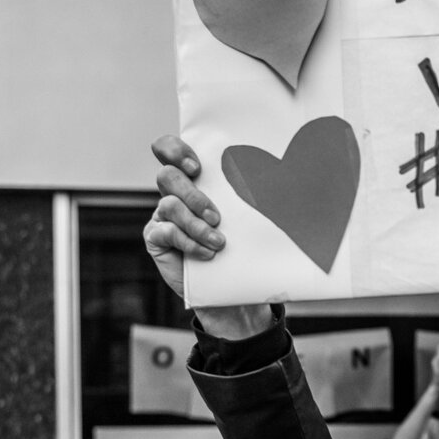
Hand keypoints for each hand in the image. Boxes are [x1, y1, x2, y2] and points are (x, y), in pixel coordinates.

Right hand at [143, 136, 272, 336]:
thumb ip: (252, 194)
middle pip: (167, 176)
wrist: (233, 288)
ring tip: (219, 243)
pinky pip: (164, 231)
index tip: (197, 167)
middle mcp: (175, 194)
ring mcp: (163, 217)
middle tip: (216, 215)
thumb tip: (282, 171)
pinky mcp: (156, 239)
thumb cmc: (244, 248)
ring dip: (196, 225)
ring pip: (169, 205)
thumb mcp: (249, 218)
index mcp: (195, 180)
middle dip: (192, 194)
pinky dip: (188, 242)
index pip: (171, 151)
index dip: (176, 151)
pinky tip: (207, 254)